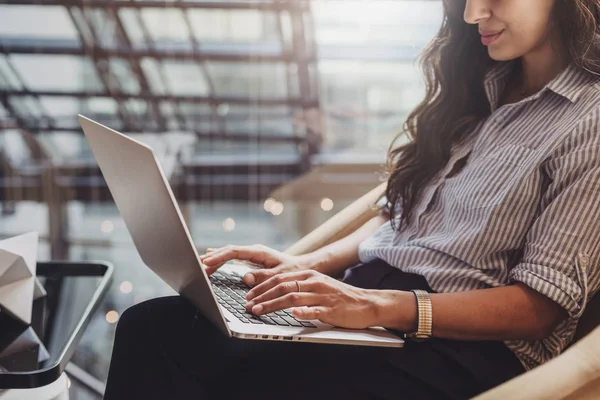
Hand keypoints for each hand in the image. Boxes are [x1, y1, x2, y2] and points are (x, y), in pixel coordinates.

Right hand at [200, 244, 314, 285]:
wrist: (303, 267)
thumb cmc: (293, 271)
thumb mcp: (280, 276)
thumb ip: (263, 277)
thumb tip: (246, 278)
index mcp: (258, 252)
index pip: (234, 251)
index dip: (219, 256)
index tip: (207, 262)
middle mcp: (253, 251)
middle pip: (228, 251)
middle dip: (212, 257)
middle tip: (197, 265)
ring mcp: (251, 254)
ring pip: (229, 253)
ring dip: (215, 259)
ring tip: (200, 265)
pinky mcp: (251, 259)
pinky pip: (233, 257)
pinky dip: (221, 260)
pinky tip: (211, 261)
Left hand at [245, 269, 383, 328]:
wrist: (366, 303)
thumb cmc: (339, 297)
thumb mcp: (318, 286)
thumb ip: (299, 287)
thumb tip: (276, 292)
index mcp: (309, 275)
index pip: (280, 279)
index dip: (262, 287)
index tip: (249, 296)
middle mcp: (314, 283)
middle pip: (282, 287)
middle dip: (262, 296)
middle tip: (248, 305)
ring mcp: (322, 296)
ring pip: (293, 298)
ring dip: (273, 305)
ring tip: (259, 311)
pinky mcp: (331, 310)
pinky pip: (314, 310)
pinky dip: (302, 312)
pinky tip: (292, 315)